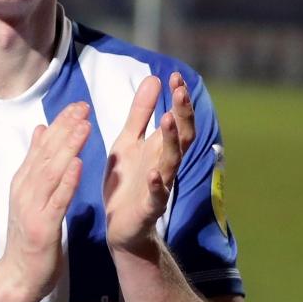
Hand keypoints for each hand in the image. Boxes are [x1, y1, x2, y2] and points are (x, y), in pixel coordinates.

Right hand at [0, 102, 90, 301]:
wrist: (17, 277)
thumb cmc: (29, 237)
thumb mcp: (30, 196)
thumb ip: (36, 164)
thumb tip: (41, 129)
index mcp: (24, 182)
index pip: (42, 146)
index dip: (60, 124)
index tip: (78, 105)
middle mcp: (25, 190)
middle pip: (46, 153)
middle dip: (65, 128)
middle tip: (83, 106)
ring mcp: (32, 208)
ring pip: (51, 172)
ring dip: (67, 147)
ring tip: (83, 126)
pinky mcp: (42, 227)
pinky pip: (57, 201)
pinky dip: (67, 181)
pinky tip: (77, 164)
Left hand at [103, 72, 195, 254]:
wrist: (119, 225)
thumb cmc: (127, 181)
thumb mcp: (129, 140)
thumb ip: (141, 113)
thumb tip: (154, 78)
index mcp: (160, 148)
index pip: (177, 119)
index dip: (178, 99)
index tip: (175, 76)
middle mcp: (164, 164)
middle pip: (183, 137)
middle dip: (182, 114)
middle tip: (180, 92)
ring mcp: (159, 186)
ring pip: (172, 162)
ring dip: (172, 141)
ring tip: (168, 120)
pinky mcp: (148, 207)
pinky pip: (156, 196)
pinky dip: (156, 184)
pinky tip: (153, 173)